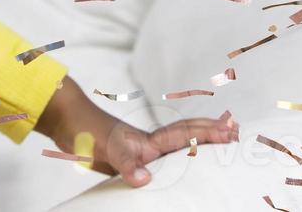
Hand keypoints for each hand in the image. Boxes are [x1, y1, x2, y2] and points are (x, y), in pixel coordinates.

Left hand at [36, 77, 238, 186]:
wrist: (66, 122)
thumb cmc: (85, 130)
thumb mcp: (106, 148)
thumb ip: (127, 163)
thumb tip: (146, 179)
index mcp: (149, 141)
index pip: (185, 136)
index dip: (208, 135)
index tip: (232, 131)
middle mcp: (150, 144)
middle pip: (186, 135)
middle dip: (210, 132)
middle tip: (235, 130)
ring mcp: (140, 150)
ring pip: (176, 147)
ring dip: (196, 144)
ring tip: (217, 145)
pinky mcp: (130, 159)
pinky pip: (161, 160)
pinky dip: (174, 161)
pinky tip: (176, 169)